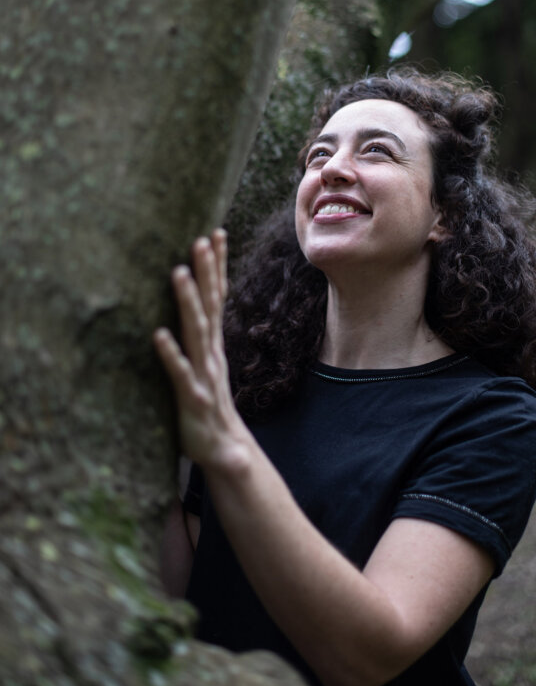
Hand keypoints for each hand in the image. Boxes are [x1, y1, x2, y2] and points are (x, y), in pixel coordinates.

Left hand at [154, 229, 244, 469]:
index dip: (217, 266)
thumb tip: (193, 310)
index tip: (214, 233)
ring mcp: (203, 375)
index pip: (218, 297)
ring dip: (187, 302)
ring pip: (196, 332)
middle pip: (209, 306)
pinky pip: (180, 373)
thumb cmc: (209, 408)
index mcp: (214, 345)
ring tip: (177, 273)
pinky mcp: (192, 398)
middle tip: (199, 239)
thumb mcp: (206, 368)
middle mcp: (211, 354)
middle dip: (205, 272)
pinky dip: (171, 354)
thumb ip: (200, 340)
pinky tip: (158, 336)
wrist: (227, 453)